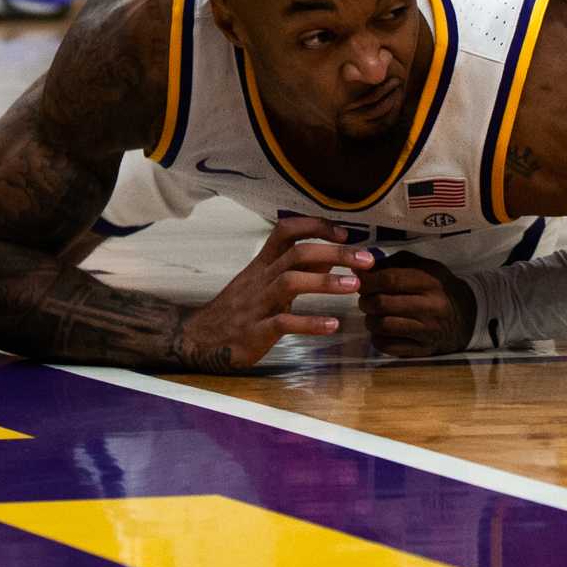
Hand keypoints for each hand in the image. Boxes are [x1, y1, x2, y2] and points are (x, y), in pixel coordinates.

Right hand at [178, 217, 374, 369]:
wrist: (199, 340)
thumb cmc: (238, 310)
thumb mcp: (262, 283)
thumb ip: (292, 270)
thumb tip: (329, 260)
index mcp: (262, 264)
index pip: (286, 231)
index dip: (316, 226)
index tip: (345, 232)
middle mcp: (260, 278)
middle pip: (297, 254)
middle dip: (334, 253)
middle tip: (366, 260)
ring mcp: (257, 304)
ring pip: (290, 282)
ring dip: (325, 282)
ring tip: (354, 286)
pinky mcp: (255, 331)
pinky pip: (283, 323)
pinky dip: (310, 323)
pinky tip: (332, 325)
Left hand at [358, 251, 476, 358]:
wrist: (466, 316)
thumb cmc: (438, 288)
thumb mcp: (424, 267)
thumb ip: (394, 263)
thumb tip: (361, 268)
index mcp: (430, 282)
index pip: (390, 280)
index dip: (368, 279)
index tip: (359, 279)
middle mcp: (430, 307)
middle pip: (382, 303)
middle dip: (365, 300)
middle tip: (365, 298)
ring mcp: (427, 331)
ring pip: (382, 326)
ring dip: (370, 319)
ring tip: (374, 314)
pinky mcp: (422, 349)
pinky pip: (388, 346)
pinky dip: (377, 338)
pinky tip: (382, 330)